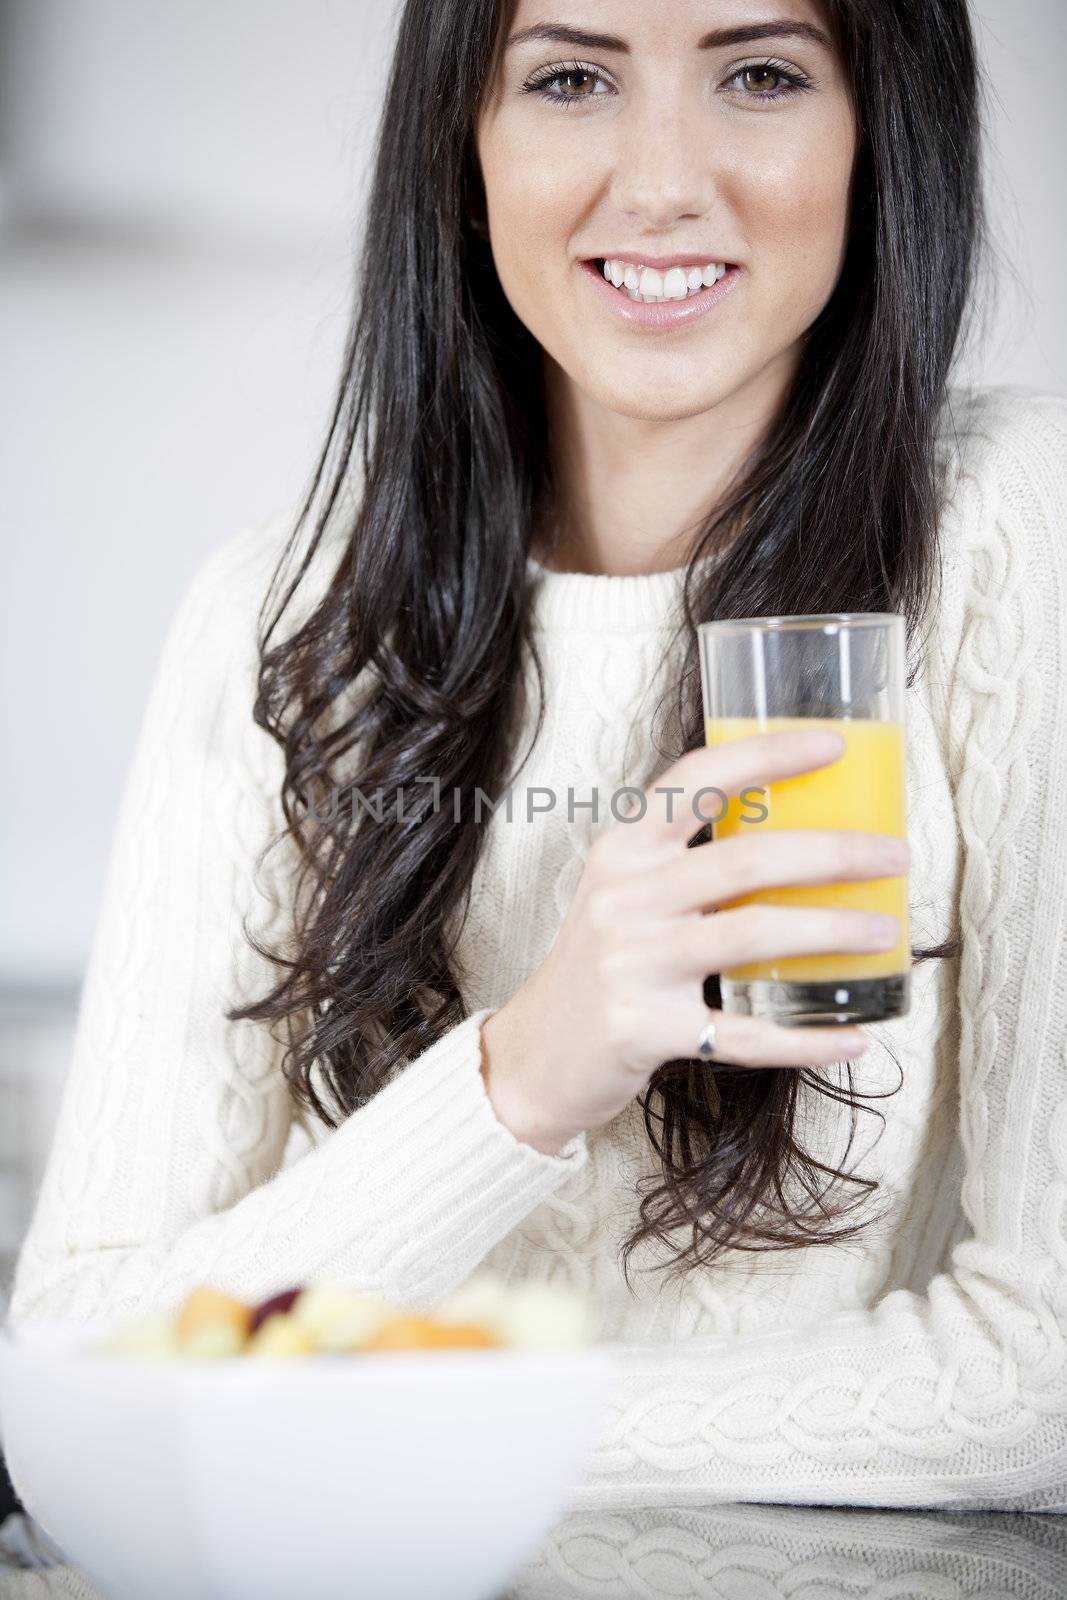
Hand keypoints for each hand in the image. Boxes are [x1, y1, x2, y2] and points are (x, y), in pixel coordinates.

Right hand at [479, 727, 909, 1154]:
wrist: (538, 1053)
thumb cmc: (599, 963)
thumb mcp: (625, 893)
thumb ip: (688, 863)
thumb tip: (801, 836)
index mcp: (623, 850)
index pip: (696, 781)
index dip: (766, 756)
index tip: (831, 744)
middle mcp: (624, 898)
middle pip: (744, 860)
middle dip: (832, 852)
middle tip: (892, 855)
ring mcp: (633, 963)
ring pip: (751, 935)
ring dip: (831, 932)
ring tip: (884, 930)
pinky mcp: (645, 1028)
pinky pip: (743, 1034)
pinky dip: (804, 1039)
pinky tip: (851, 1036)